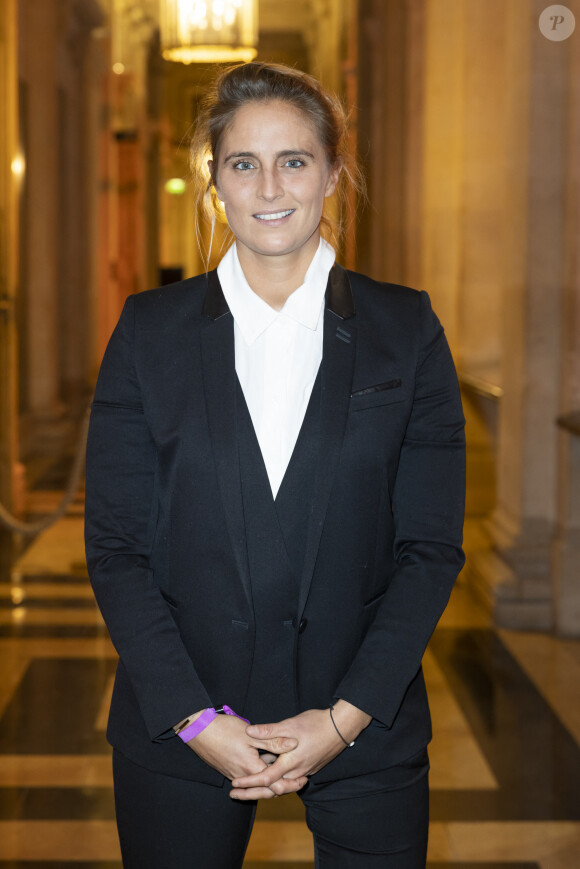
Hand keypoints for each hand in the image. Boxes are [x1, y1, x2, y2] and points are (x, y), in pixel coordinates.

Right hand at [185, 713, 302, 797]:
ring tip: (287, 776)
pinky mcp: (230, 770)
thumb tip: (294, 744)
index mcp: (251, 769)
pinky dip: (261, 776)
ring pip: (258, 784)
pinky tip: (267, 765)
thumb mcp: (251, 734)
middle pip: (268, 789)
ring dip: (272, 782)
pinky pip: (249, 778)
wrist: (198, 731)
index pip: (275, 784)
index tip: (304, 779)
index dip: (291, 784)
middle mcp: (243, 777)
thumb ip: (273, 741)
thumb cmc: (224, 730)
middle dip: (285, 787)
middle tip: (300, 782)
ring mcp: (235, 775)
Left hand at [229, 701, 371, 800]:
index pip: (265, 778)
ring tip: (248, 786)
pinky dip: (277, 780)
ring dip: (265, 787)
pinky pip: (290, 780)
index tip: (234, 784)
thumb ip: (269, 731)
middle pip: (272, 788)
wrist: (341, 728)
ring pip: (281, 785)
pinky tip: (270, 772)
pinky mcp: (309, 768)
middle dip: (252, 792)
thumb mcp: (290, 724)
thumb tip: (249, 731)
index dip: (249, 783)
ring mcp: (304, 771)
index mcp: (290, 762)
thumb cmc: (315, 724)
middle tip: (235, 794)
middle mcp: (297, 772)